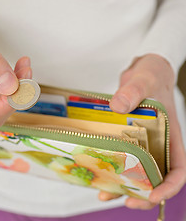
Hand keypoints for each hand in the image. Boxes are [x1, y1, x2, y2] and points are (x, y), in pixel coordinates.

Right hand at [0, 0, 31, 128]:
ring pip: (1, 105)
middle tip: (26, 73)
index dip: (6, 106)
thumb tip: (11, 88)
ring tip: (24, 66)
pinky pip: (2, 95)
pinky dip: (15, 83)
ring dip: (18, 89)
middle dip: (15, 96)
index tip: (23, 87)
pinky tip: (20, 68)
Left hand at [99, 54, 185, 209]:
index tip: (154, 196)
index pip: (178, 168)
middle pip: (155, 177)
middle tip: (126, 201)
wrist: (141, 72)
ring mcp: (140, 141)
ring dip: (122, 186)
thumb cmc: (151, 75)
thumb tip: (118, 106)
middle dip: (143, 194)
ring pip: (134, 170)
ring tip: (104, 194)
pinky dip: (110, 167)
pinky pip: (119, 156)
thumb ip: (135, 89)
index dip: (169, 186)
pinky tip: (96, 174)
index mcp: (171, 135)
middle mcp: (156, 143)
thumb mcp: (145, 78)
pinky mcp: (125, 137)